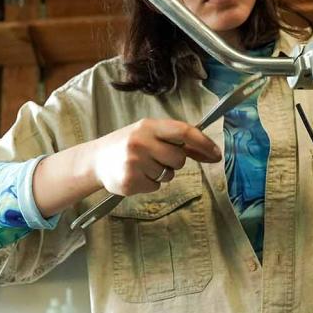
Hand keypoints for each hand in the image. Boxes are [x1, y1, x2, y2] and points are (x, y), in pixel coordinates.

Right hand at [92, 119, 221, 196]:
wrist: (95, 160)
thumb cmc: (129, 145)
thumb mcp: (149, 134)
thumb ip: (175, 140)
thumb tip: (210, 151)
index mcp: (149, 126)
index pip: (183, 131)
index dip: (203, 143)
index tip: (216, 154)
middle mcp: (141, 141)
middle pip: (179, 158)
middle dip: (173, 162)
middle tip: (156, 158)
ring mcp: (134, 162)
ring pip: (168, 174)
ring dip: (161, 173)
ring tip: (143, 166)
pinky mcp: (130, 181)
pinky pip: (156, 187)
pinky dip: (150, 184)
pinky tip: (136, 176)